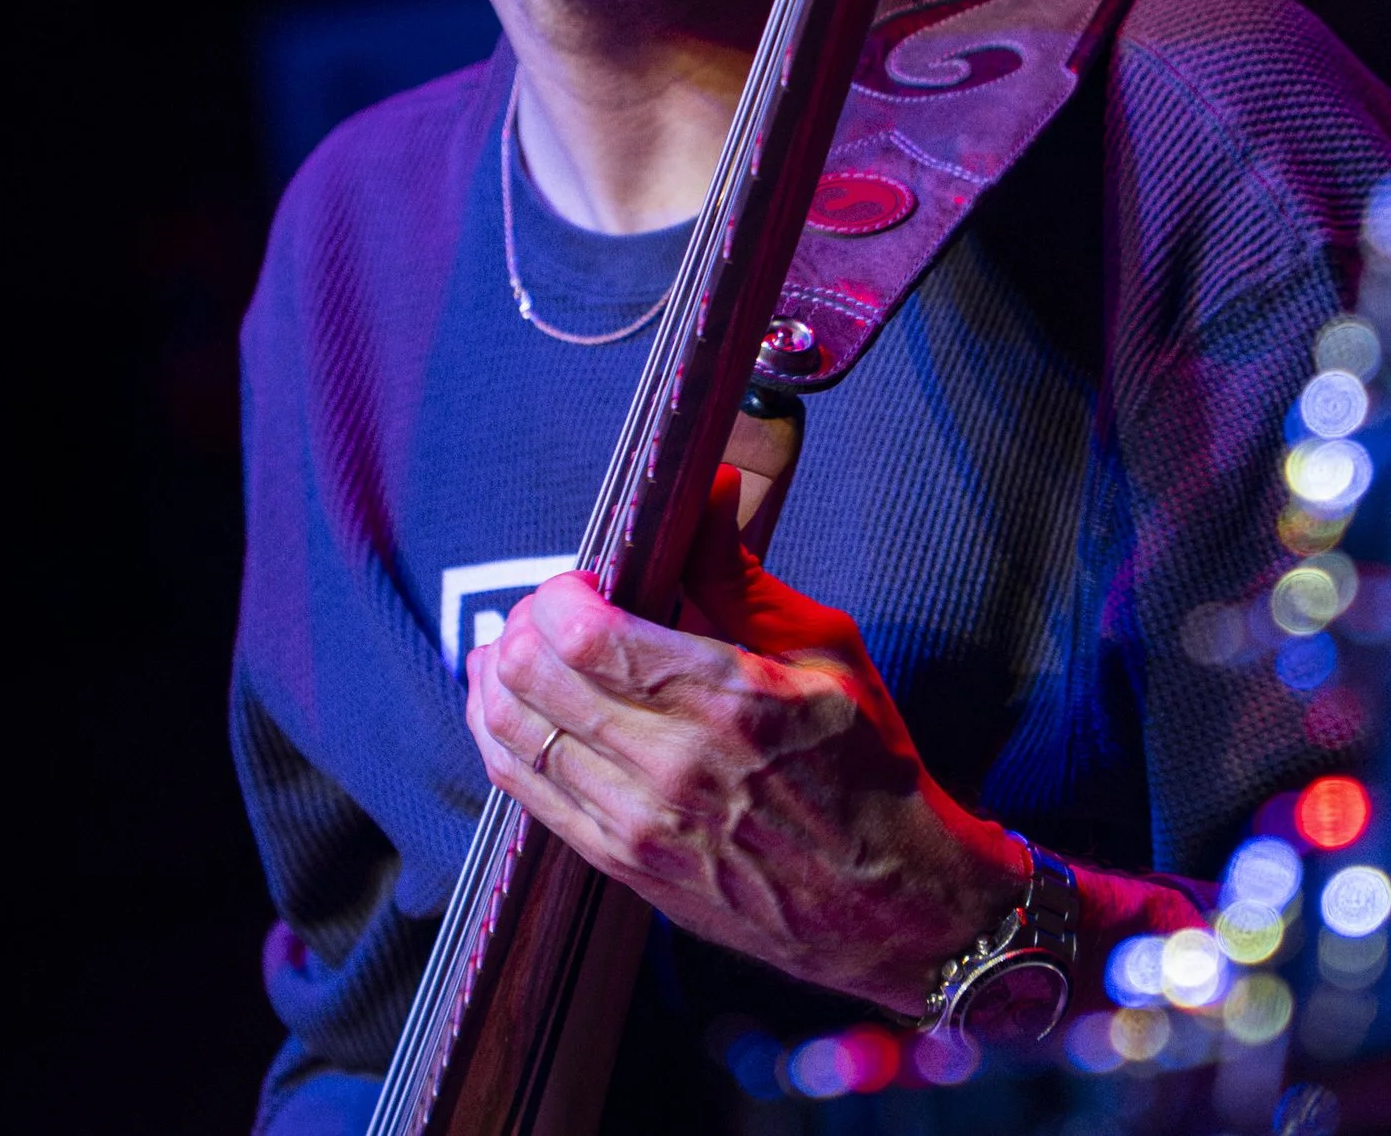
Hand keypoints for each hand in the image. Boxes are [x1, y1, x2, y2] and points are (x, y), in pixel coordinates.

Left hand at [463, 466, 1027, 1014]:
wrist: (891, 903)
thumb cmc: (870, 766)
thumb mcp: (826, 651)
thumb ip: (740, 575)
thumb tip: (705, 488)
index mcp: (727, 703)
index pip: (584, 634)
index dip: (561, 591)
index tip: (584, 577)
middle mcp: (669, 769)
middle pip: (531, 678)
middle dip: (526, 623)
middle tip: (552, 608)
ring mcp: (636, 827)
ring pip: (510, 736)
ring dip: (498, 678)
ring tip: (518, 647)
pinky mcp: (620, 866)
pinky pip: (523, 792)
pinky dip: (502, 737)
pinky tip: (514, 707)